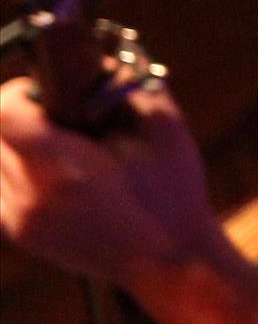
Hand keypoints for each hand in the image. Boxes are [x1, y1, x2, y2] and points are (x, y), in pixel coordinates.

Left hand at [0, 77, 231, 293]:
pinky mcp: (20, 233)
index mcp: (63, 169)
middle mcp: (31, 195)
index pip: (2, 112)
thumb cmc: (174, 197)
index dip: (19, 94)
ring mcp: (20, 219)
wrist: (172, 264)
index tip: (46, 96)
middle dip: (20, 118)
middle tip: (62, 123)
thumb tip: (99, 59)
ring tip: (60, 152)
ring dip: (15, 145)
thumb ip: (129, 84)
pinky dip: (15, 171)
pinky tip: (52, 176)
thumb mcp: (165, 132)